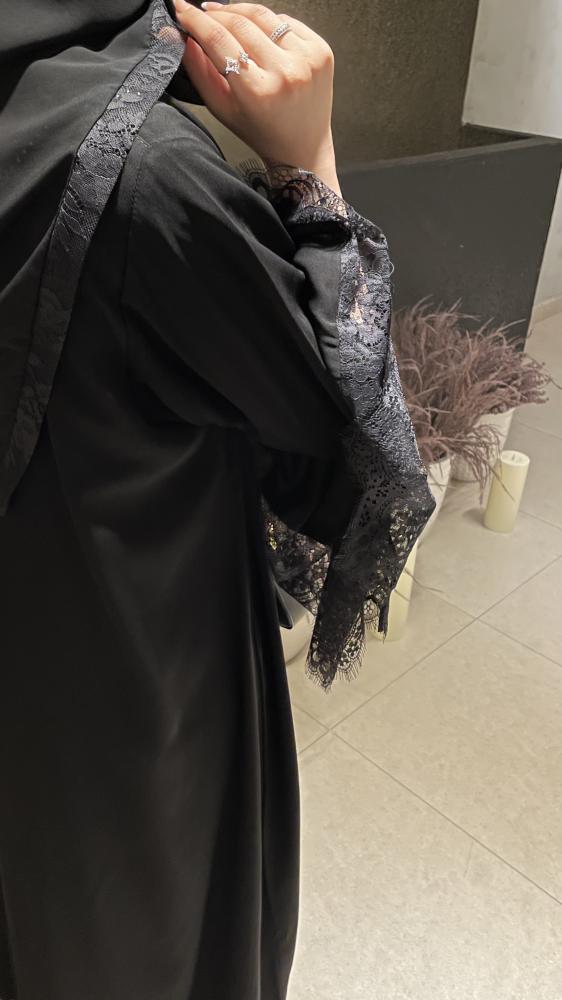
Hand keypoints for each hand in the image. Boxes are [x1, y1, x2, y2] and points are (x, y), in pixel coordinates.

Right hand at [173, 1, 339, 189]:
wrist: (303, 146)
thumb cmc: (261, 132)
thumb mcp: (222, 108)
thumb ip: (198, 71)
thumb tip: (180, 33)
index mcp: (258, 92)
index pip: (218, 40)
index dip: (196, 20)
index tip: (181, 10)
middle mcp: (285, 73)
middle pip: (240, 23)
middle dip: (215, 13)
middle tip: (201, 13)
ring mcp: (307, 60)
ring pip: (264, 16)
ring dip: (240, 12)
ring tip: (225, 16)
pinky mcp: (321, 51)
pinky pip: (287, 22)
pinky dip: (268, 23)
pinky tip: (258, 32)